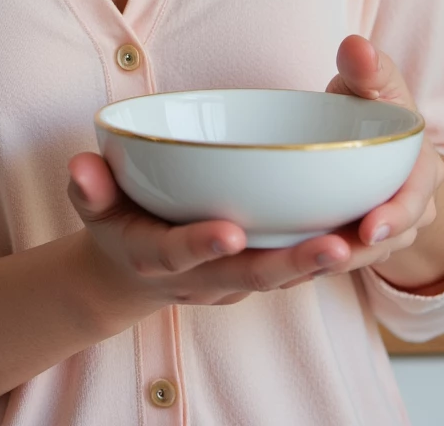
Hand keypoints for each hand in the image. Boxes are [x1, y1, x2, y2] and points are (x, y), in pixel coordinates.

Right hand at [66, 153, 346, 313]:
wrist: (132, 271)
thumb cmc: (116, 224)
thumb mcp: (93, 206)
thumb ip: (88, 186)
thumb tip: (79, 165)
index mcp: (159, 257)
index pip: (180, 253)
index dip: (202, 245)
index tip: (228, 230)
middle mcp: (203, 277)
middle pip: (251, 275)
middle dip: (292, 264)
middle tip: (334, 247)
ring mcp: (233, 280)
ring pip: (282, 276)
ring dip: (321, 263)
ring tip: (362, 241)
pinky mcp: (256, 271)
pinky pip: (295, 268)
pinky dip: (328, 256)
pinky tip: (364, 232)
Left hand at [288, 33, 443, 286]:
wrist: (371, 132)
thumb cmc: (371, 102)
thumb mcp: (373, 82)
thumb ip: (367, 67)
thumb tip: (356, 45)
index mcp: (422, 167)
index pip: (416, 196)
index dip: (397, 216)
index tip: (369, 229)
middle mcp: (413, 205)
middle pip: (393, 237)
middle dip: (363, 251)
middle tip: (329, 256)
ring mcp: (390, 229)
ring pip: (367, 255)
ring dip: (338, 262)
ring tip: (300, 266)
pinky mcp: (361, 241)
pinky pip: (345, 257)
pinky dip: (321, 262)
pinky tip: (286, 265)